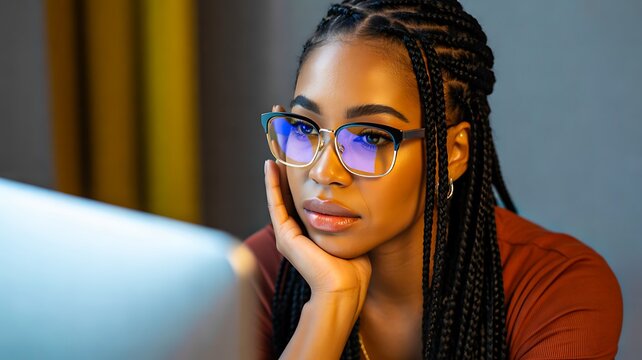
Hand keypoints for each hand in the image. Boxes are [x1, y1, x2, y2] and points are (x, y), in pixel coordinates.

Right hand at [264, 152, 370, 309]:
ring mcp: (287, 235)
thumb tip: (362, 202)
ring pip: (278, 196)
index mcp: (309, 234)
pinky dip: (271, 184)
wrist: (345, 288)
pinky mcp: (284, 236)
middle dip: (286, 172)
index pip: (302, 200)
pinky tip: (270, 166)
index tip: (303, 157)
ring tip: (275, 150)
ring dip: (276, 173)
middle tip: (283, 147)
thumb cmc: (354, 268)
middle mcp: (295, 234)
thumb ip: (350, 219)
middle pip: (288, 195)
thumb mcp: (352, 235)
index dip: (300, 180)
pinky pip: (275, 203)